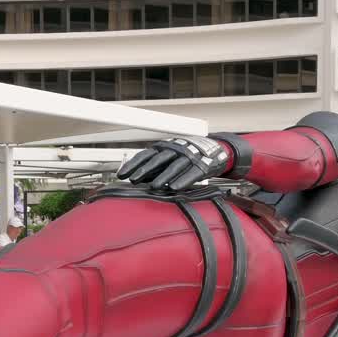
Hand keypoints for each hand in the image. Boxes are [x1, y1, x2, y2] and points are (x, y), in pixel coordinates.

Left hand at [116, 136, 230, 191]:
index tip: (121, 175)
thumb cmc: (187, 156)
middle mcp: (175, 150)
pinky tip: (174, 188)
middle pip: (157, 159)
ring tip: (154, 187)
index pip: (145, 155)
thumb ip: (154, 167)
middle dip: (145, 170)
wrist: (216, 150)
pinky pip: (191, 173)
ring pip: (174, 166)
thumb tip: (136, 179)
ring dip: (163, 177)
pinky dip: (182, 180)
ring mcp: (189, 157)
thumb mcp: (169, 158)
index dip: (133, 164)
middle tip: (134, 180)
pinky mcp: (202, 166)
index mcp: (165, 148)